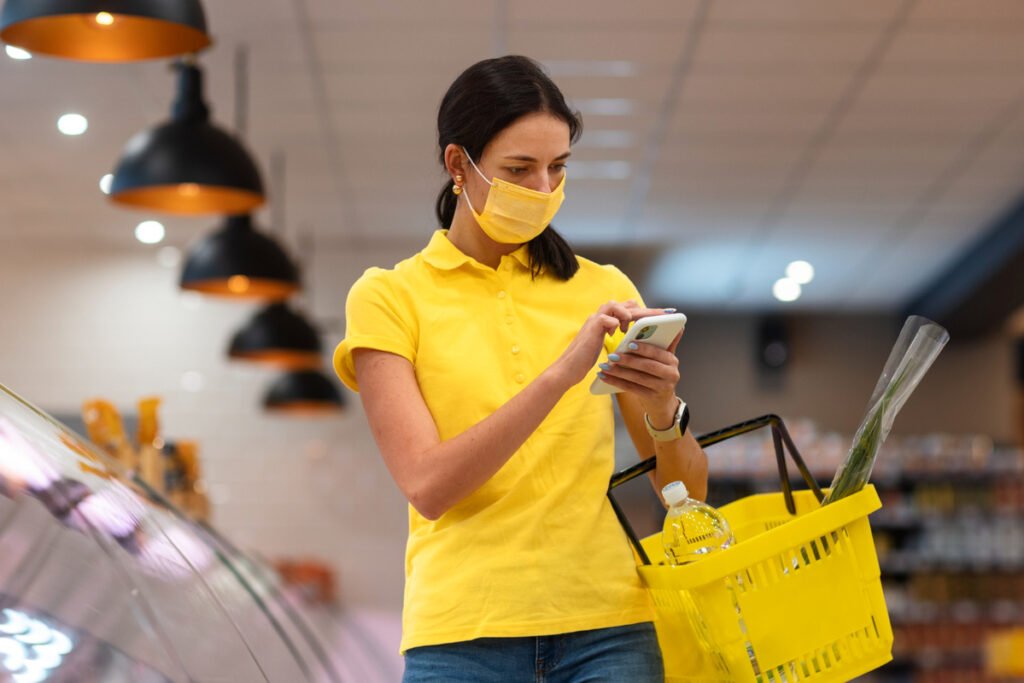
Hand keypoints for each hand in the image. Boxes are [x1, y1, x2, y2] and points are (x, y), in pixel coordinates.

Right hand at [551, 300, 665, 388]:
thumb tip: (638, 337)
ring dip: (629, 313)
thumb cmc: (586, 359)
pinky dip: (615, 324)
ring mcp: (594, 320)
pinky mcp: (591, 328)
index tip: (662, 315)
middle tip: (663, 315)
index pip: (627, 309)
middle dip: (645, 310)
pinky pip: (606, 319)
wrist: (567, 369)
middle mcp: (599, 316)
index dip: (644, 311)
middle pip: (625, 304)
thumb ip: (618, 337)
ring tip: (640, 325)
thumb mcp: (607, 346)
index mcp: (604, 320)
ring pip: (614, 305)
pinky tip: (618, 333)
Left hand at [597, 328, 683, 419]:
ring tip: (605, 366)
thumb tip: (679, 326)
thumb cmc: (660, 375)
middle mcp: (671, 375)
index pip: (658, 353)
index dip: (644, 348)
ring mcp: (662, 388)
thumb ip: (668, 343)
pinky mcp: (651, 398)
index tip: (629, 343)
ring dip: (619, 372)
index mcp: (672, 361)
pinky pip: (631, 388)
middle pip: (647, 366)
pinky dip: (616, 382)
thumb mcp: (666, 360)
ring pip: (638, 378)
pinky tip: (605, 377)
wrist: (662, 402)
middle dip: (628, 360)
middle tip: (612, 355)